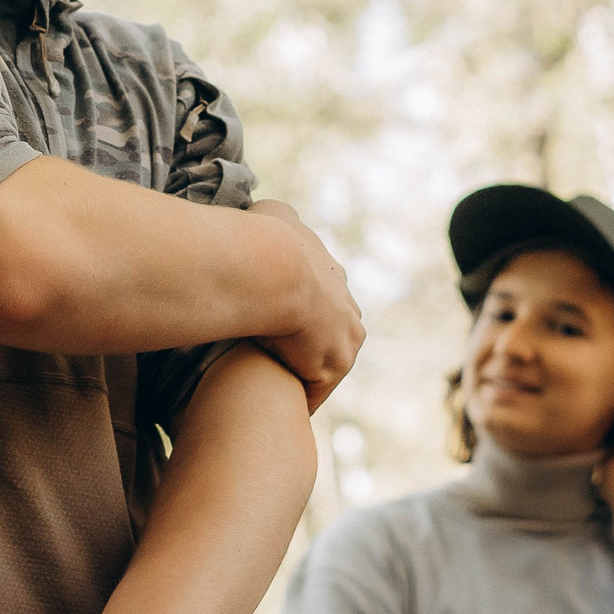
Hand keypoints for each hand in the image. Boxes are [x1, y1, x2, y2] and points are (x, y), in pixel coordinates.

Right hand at [248, 199, 363, 411]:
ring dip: (305, 373)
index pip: (327, 302)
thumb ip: (279, 216)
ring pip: (326, 364)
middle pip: (334, 337)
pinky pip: (314, 388)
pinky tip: (273, 400)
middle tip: (276, 357)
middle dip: (312, 347)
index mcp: (336, 278)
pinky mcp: (334, 365)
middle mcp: (349, 310)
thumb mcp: (275, 213)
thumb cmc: (265, 239)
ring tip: (272, 385)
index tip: (281, 323)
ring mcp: (346, 339)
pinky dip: (296, 395)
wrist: (273, 269)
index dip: (304, 313)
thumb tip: (274, 216)